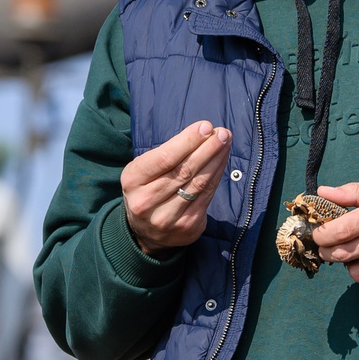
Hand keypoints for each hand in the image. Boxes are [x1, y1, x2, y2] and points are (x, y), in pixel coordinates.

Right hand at [122, 121, 232, 254]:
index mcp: (133, 181)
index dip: (188, 141)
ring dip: (216, 160)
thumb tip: (203, 133)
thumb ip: (167, 154)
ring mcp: (168, 217)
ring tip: (225, 142)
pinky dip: (217, 175)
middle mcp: (147, 201)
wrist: (145, 233)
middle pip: (184, 170)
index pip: (164, 158)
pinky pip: (207, 196)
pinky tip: (222, 161)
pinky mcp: (187, 226)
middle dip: (207, 148)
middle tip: (222, 133)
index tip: (206, 127)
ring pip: (199, 183)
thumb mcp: (144, 170)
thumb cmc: (147, 190)